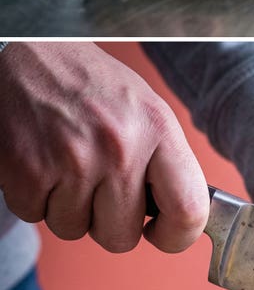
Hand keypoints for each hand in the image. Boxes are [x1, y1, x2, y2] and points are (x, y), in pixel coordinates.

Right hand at [0, 43, 208, 252]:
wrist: (30, 51)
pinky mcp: (28, 171)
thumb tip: (182, 217)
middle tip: (98, 186)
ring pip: (75, 230)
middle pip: (122, 237)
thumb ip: (165, 162)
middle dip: (108, 221)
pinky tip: (40, 161)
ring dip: (67, 207)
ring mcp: (72, 161)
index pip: (189, 210)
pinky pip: (35, 216)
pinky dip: (34, 197)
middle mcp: (119, 147)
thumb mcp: (146, 110)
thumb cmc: (90, 84)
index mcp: (157, 129)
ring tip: (66, 163)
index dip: (177, 236)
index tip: (161, 232)